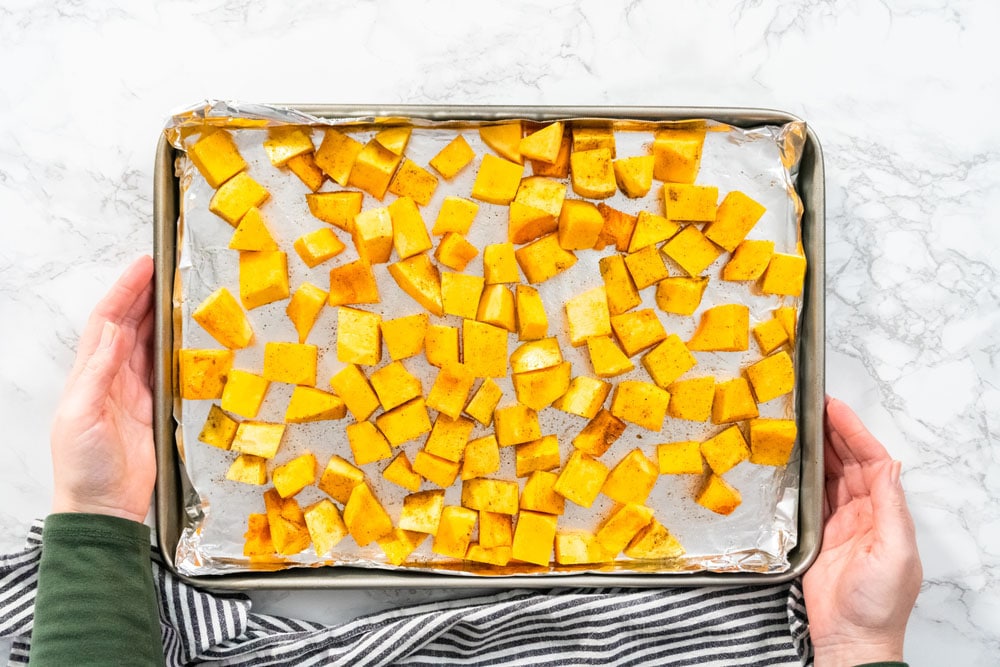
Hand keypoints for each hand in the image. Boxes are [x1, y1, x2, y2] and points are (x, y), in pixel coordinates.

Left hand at [50, 255, 155, 523]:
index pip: (108, 322)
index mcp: (88, 376)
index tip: (143, 266)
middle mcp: (110, 378)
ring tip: (178, 293)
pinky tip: (186, 337)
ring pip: (148, 344)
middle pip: (129, 325)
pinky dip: (174, 349)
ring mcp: (132, 392)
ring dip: (160, 317)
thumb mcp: (82, 416)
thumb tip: (116, 332)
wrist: (103, 508)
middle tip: (166, 270)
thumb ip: (100, 373)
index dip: (124, 292)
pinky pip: (165, 370)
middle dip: (144, 295)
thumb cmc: (83, 467)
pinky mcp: (153, 409)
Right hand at [803, 397, 921, 665]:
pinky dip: (801, 474)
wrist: (852, 639)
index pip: (871, 460)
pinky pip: (808, 496)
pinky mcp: (815, 534)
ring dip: (816, 448)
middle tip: (811, 404)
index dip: (853, 432)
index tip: (833, 407)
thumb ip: (890, 506)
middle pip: (848, 461)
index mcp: (885, 512)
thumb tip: (888, 464)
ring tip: (798, 422)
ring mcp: (838, 522)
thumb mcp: (894, 553)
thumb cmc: (878, 604)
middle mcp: (863, 512)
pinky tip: (789, 459)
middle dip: (832, 431)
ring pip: (828, 474)